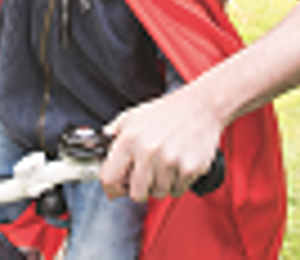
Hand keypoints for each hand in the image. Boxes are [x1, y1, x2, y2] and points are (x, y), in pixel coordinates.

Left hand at [100, 80, 222, 202]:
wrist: (200, 106)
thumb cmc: (167, 112)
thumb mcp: (133, 115)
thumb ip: (113, 132)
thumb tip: (98, 147)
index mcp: (129, 139)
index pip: (109, 178)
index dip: (113, 186)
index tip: (119, 186)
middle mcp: (147, 150)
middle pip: (136, 193)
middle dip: (141, 187)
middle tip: (148, 173)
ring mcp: (169, 161)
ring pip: (158, 193)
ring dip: (161, 183)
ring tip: (166, 163)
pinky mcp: (189, 168)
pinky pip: (177, 190)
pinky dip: (178, 182)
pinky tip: (179, 163)